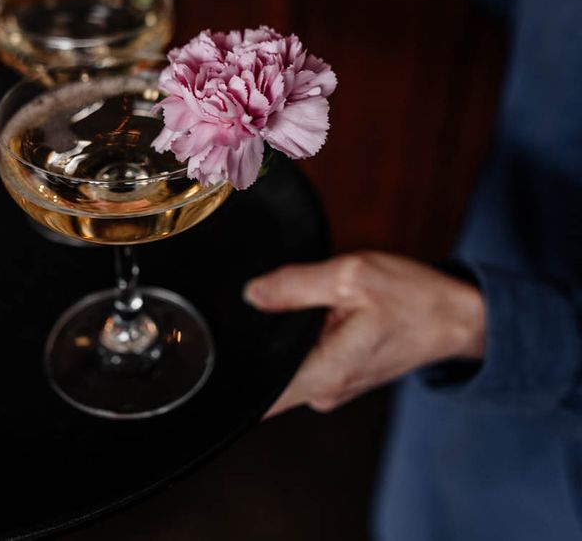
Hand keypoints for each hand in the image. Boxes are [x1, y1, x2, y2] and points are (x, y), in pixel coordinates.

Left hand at [244, 252, 484, 416]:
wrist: (459, 318)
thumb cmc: (415, 298)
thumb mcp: (351, 275)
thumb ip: (295, 284)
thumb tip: (252, 294)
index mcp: (326, 372)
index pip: (259, 399)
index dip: (231, 381)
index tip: (214, 361)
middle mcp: (326, 390)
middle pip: (266, 378)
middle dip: (256, 345)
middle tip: (270, 306)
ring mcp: (333, 387)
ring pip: (285, 368)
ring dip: (283, 340)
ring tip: (302, 307)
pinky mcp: (339, 376)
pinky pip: (303, 362)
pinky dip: (301, 340)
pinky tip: (314, 315)